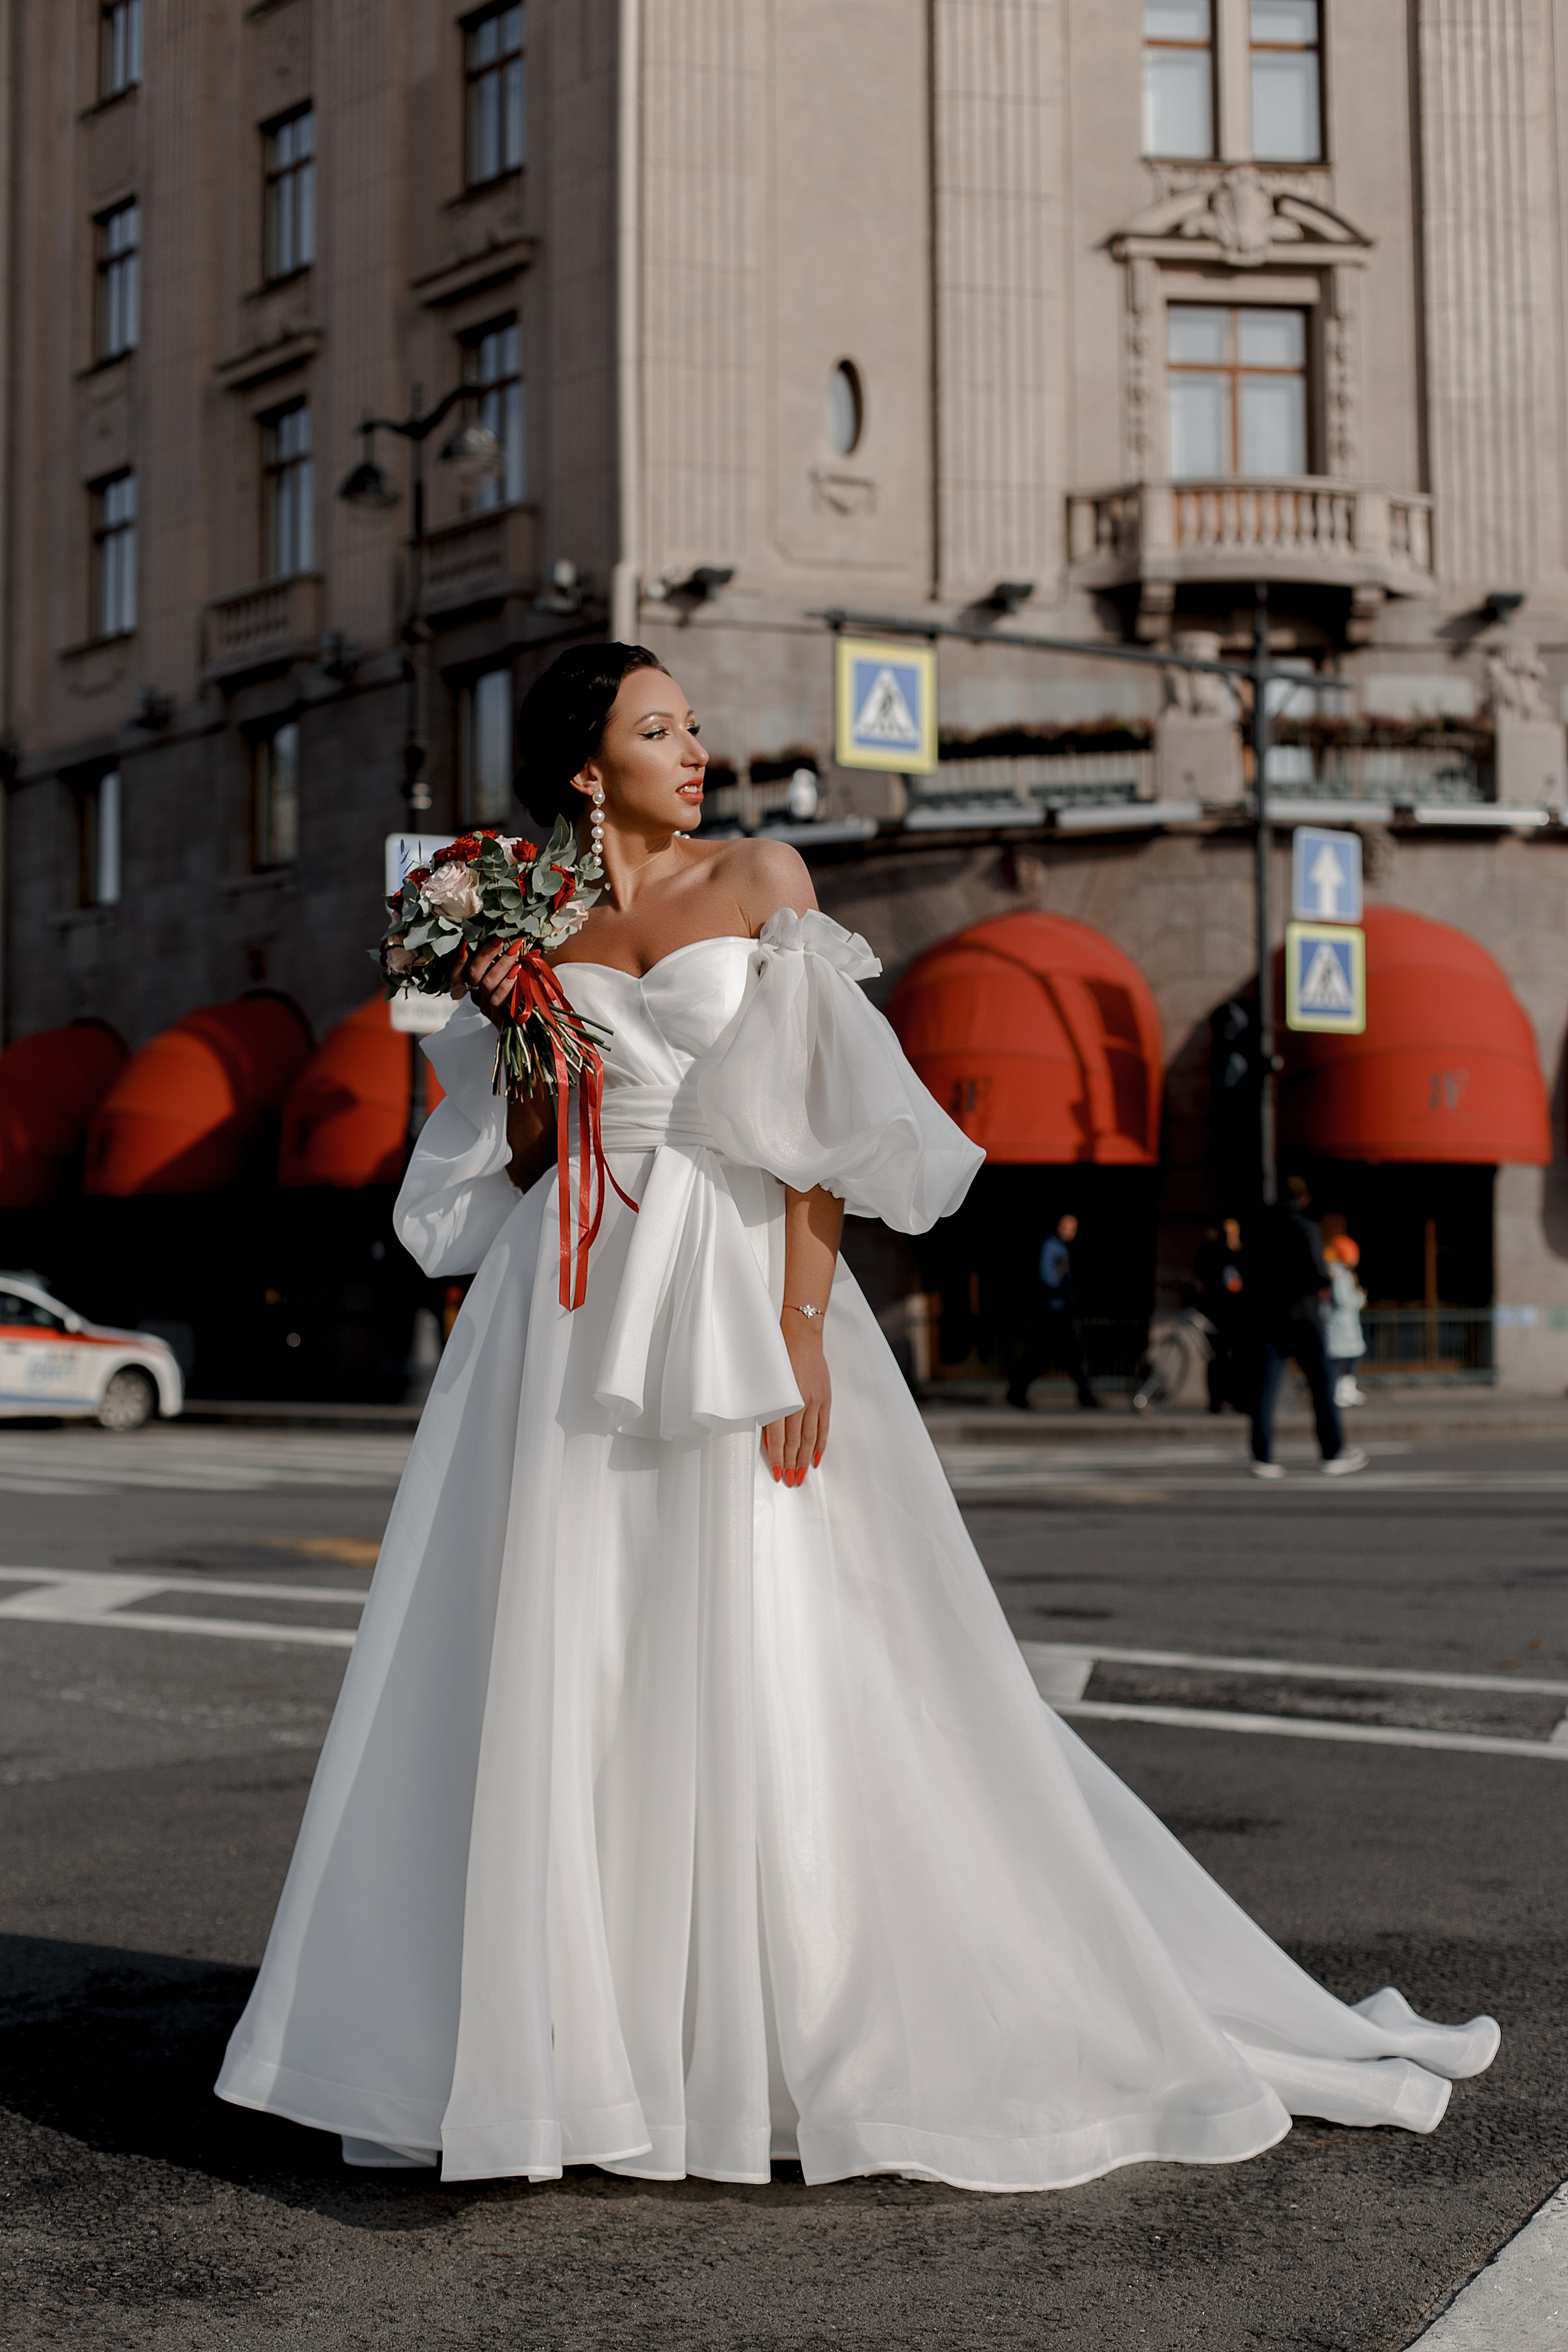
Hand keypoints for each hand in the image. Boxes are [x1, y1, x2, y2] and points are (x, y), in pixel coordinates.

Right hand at [452, 939, 520, 1033]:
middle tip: (500, 938)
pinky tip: (517, 972)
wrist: (534, 1030)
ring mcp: (486, 1009)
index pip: (458, 973)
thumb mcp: (518, 977)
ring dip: (501, 964)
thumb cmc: (525, 999)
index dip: (459, 960)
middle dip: (486, 953)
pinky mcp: (498, 1020)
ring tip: (514, 950)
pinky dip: (507, 984)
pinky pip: (498, 1000)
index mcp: (476, 987)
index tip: (465, 943)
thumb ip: (513, 962)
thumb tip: (519, 941)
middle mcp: (477, 997)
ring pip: (487, 984)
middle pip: (473, 974)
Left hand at [762, 1318, 829, 1488]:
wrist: (801, 1334)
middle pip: (795, 1441)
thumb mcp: (765, 1379)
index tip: (777, 1473)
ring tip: (801, 1476)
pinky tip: (815, 1458)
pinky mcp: (824, 1398)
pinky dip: (819, 1444)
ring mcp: (814, 1400)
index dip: (778, 1458)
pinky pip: (823, 1426)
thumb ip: (765, 1406)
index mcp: (781, 1399)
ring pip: (809, 1438)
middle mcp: (799, 1402)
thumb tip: (765, 1434)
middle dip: (791, 1464)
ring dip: (804, 1459)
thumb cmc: (777, 1353)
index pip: (778, 1437)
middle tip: (790, 1481)